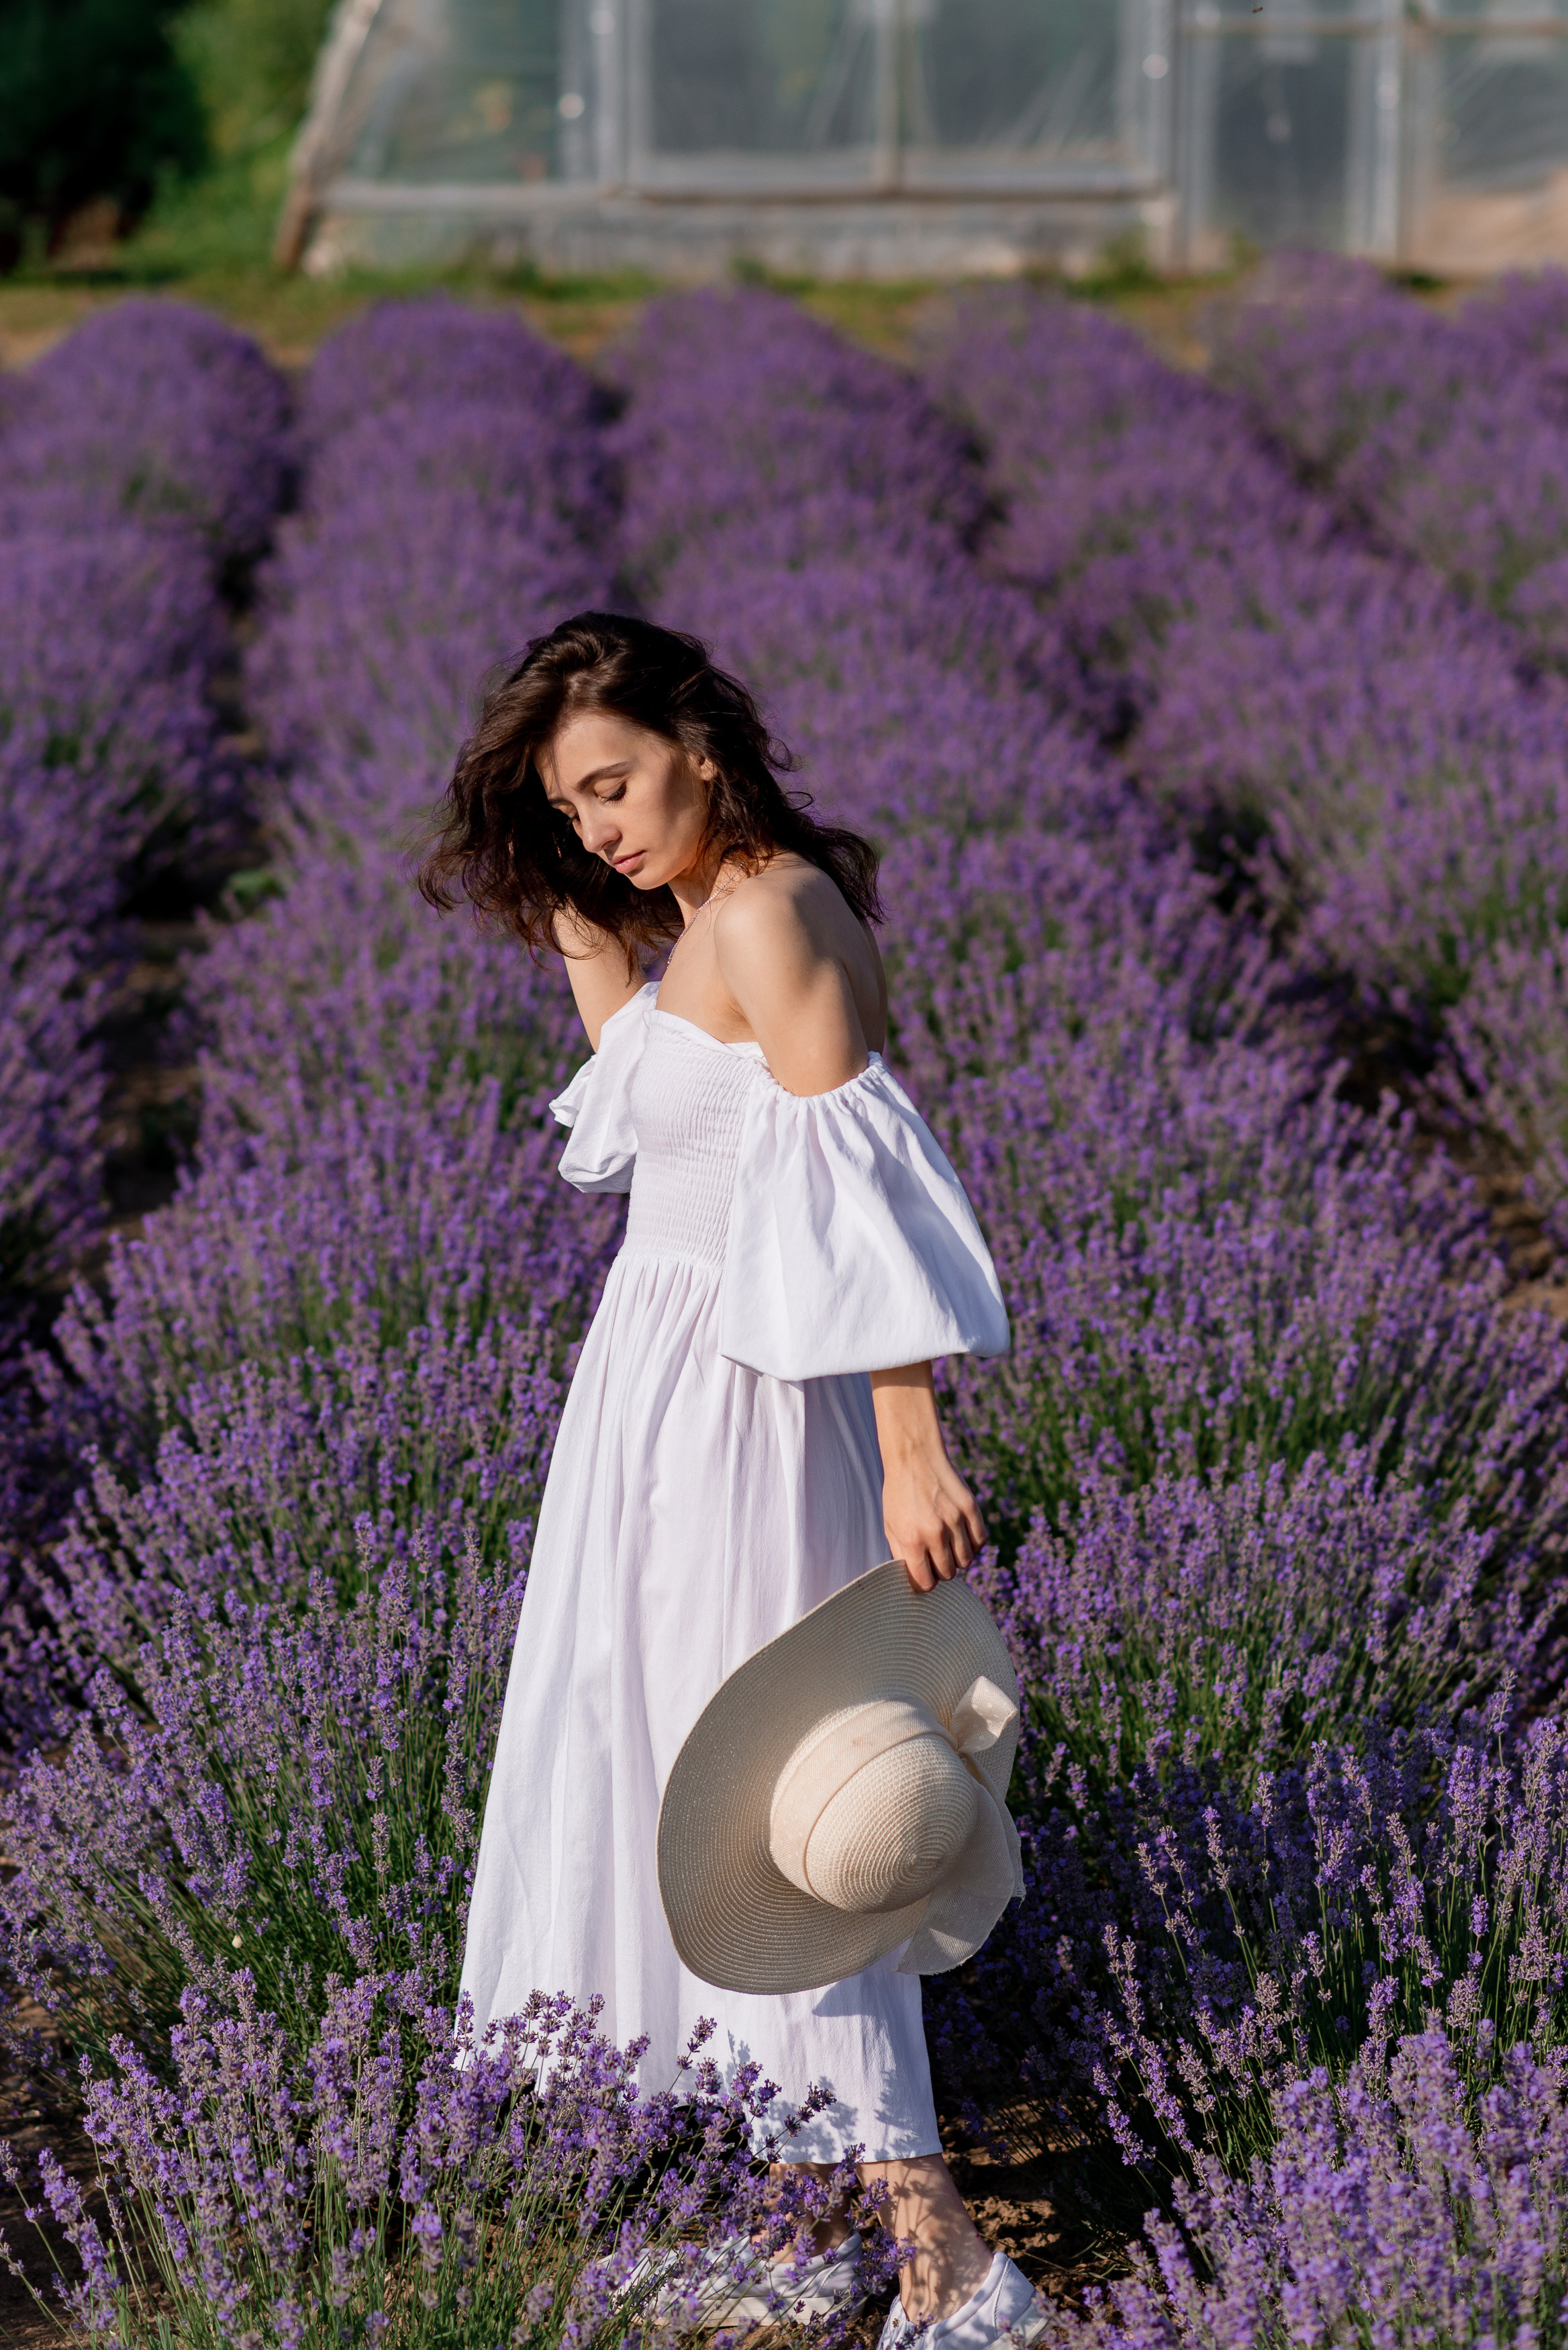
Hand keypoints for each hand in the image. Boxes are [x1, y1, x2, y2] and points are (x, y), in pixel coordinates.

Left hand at [870, 1363, 985, 1592]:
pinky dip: (973, 1543)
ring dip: (958, 1557)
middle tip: (935, 1556)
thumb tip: (916, 1579)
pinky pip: (980, 1541)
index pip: (926, 1583)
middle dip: (941, 1570)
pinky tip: (962, 1534)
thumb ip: (902, 1554)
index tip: (924, 1575)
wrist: (914, 1457)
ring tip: (948, 1544)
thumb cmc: (899, 1494)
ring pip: (966, 1560)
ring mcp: (955, 1520)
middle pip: (948, 1574)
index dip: (925, 1582)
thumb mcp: (891, 1525)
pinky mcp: (971, 1508)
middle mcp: (934, 1533)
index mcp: (910, 1540)